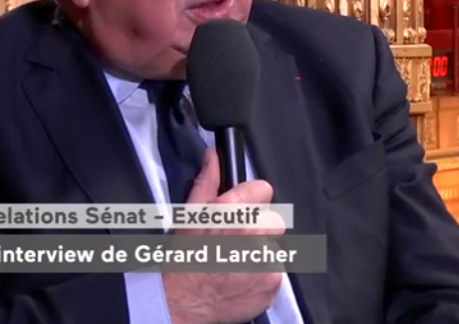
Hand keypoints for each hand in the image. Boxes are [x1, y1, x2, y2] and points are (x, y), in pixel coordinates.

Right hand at [163, 149, 284, 323]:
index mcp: (232, 209)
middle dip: (260, 228)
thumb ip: (206, 181)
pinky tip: (242, 279)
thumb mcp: (188, 215)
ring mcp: (266, 257)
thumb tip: (212, 156)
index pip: (265, 189)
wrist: (181, 303)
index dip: (253, 201)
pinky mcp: (273, 281)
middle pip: (275, 219)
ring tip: (236, 263)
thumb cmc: (183, 258)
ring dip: (261, 253)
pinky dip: (263, 275)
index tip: (243, 213)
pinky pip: (276, 271)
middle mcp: (252, 231)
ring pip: (275, 246)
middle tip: (237, 242)